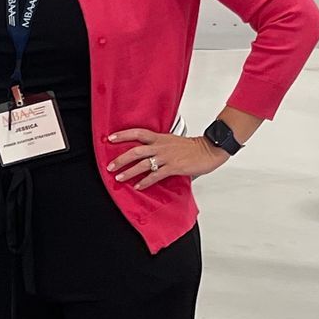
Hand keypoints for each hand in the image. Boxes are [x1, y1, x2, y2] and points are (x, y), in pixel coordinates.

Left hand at [106, 128, 227, 191]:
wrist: (209, 149)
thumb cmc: (192, 147)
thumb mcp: (172, 141)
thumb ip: (159, 145)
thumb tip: (148, 154)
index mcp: (160, 137)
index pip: (138, 133)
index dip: (123, 135)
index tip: (110, 138)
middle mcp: (160, 146)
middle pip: (136, 151)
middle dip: (121, 159)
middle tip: (110, 166)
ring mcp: (166, 157)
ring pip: (143, 164)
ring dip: (129, 172)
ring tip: (119, 178)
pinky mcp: (173, 167)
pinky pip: (155, 175)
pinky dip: (145, 181)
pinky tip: (138, 186)